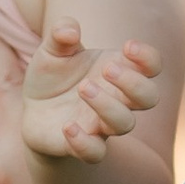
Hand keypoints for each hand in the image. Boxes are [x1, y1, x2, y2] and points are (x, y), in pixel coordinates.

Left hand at [19, 19, 164, 165]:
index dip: (148, 58)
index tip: (128, 46)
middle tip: (107, 69)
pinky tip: (68, 126)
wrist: (32, 110)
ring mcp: (101, 125)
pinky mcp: (81, 145)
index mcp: (119, 71)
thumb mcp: (51, 49)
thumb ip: (60, 35)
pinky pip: (95, 153)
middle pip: (149, 97)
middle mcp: (117, 100)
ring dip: (107, 106)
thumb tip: (69, 30)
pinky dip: (84, 142)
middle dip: (133, 83)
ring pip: (124, 124)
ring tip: (83, 88)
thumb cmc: (52, 76)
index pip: (152, 66)